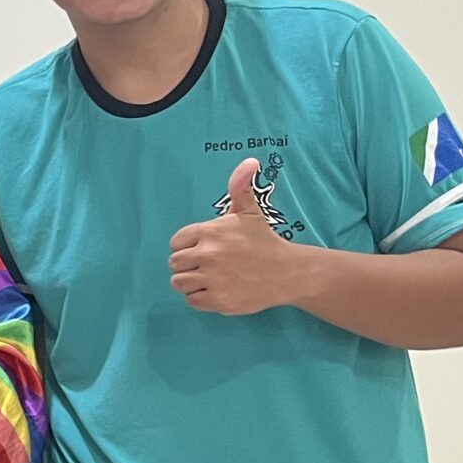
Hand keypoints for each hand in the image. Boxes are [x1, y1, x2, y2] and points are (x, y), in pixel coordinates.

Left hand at [169, 159, 306, 315]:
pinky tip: (219, 289)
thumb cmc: (263, 241)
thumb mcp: (250, 211)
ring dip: (192, 282)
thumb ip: (240, 186)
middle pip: (175, 264)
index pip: (176, 242)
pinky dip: (202, 298)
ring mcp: (213, 279)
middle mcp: (209, 255)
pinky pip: (192, 300)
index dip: (188, 246)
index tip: (206, 248)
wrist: (287, 272)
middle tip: (210, 264)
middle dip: (189, 264)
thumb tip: (250, 161)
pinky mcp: (219, 300)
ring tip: (212, 277)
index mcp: (210, 232)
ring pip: (179, 283)